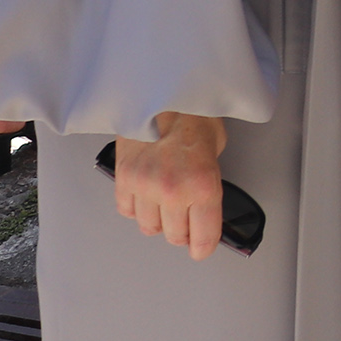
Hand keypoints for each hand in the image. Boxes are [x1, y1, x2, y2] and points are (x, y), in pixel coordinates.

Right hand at [114, 112, 227, 258]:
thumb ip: (209, 181)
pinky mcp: (124, 178)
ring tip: (166, 203)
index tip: (201, 249)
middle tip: (187, 219)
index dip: (203, 247)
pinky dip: (137, 205)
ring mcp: (145, 185)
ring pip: (149, 226)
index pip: (204, 236)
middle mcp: (173, 190)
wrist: (165, 91)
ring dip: (159, 219)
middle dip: (184, 231)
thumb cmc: (195, 114)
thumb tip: (205, 206)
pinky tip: (146, 192)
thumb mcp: (217, 149)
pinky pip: (128, 209)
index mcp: (203, 184)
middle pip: (175, 235)